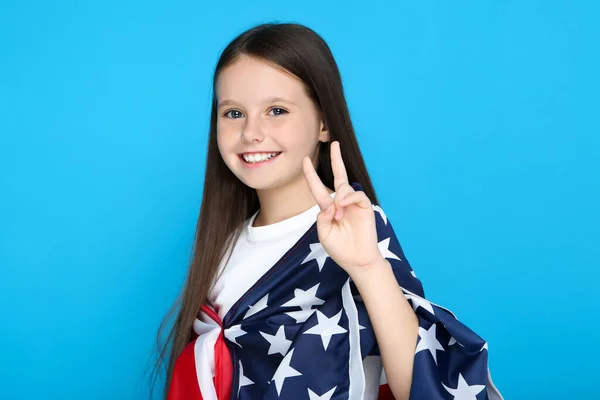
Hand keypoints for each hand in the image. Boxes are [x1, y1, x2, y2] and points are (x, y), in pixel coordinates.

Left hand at [302, 141, 383, 273]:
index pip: (318, 188)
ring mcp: (353, 204)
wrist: (357, 260)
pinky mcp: (364, 206)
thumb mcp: (323, 233)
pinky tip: (344, 207)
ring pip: (344, 188)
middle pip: (338, 176)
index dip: (311, 174)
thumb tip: (332, 203)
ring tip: (339, 216)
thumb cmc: (340, 249)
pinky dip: (349, 198)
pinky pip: (356, 194)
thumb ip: (322, 217)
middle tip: (334, 143)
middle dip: (336, 159)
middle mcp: (341, 203)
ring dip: (339, 200)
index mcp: (328, 209)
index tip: (305, 160)